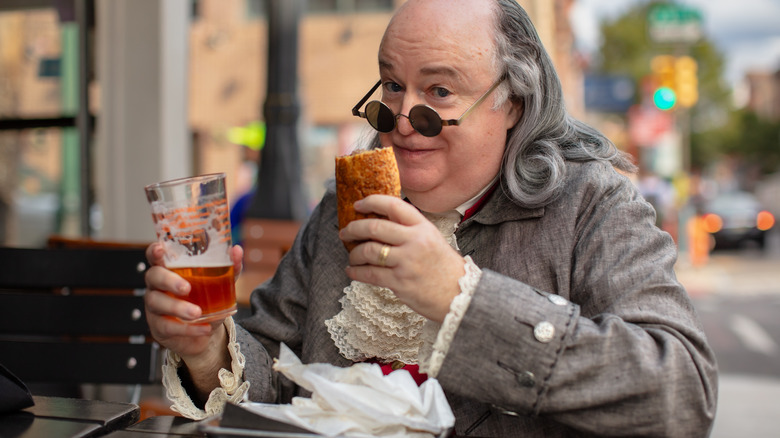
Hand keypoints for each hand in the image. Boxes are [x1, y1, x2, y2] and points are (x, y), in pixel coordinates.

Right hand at [143, 243, 242, 365]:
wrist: (207, 334)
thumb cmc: (208, 301)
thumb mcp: (220, 284)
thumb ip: (228, 268)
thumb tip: (237, 250)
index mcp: (170, 269)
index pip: (156, 255)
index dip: (155, 251)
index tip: (161, 250)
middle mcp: (158, 285)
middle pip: (153, 276)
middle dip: (168, 281)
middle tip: (186, 288)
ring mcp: (155, 306)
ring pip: (156, 302)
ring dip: (177, 308)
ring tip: (197, 313)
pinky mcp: (158, 327)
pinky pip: (166, 326)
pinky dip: (186, 329)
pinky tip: (203, 328)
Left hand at [339, 195, 465, 322]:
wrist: (460, 295)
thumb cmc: (443, 267)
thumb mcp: (432, 240)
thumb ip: (410, 230)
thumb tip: (378, 224)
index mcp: (423, 227)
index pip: (393, 205)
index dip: (372, 201)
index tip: (358, 204)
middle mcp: (415, 241)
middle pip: (374, 227)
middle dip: (354, 228)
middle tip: (345, 231)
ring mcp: (407, 262)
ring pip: (368, 251)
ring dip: (354, 253)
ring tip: (351, 256)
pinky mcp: (400, 282)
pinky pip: (370, 274)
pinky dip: (356, 272)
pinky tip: (352, 271)